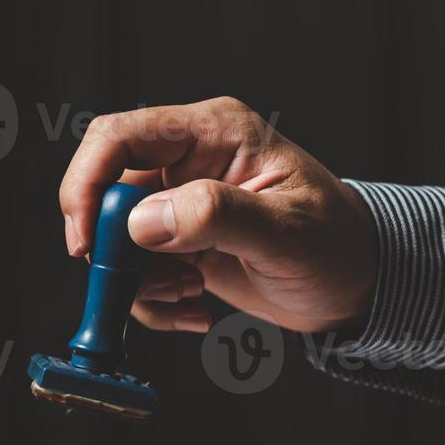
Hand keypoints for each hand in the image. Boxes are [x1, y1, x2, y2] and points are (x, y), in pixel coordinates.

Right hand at [58, 97, 378, 334]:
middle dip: (113, 247)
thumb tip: (142, 221)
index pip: (120, 137)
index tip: (86, 240)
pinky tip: (196, 311)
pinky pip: (135, 273)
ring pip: (115, 240)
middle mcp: (187, 161)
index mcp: (213, 133)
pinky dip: (153, 302)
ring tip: (189, 295)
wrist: (358, 286)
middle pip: (106, 191)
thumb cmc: (337, 247)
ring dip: (138, 281)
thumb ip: (216, 216)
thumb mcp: (286, 232)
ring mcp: (179, 204)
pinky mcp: (178, 244)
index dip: (87, 183)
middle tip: (144, 284)